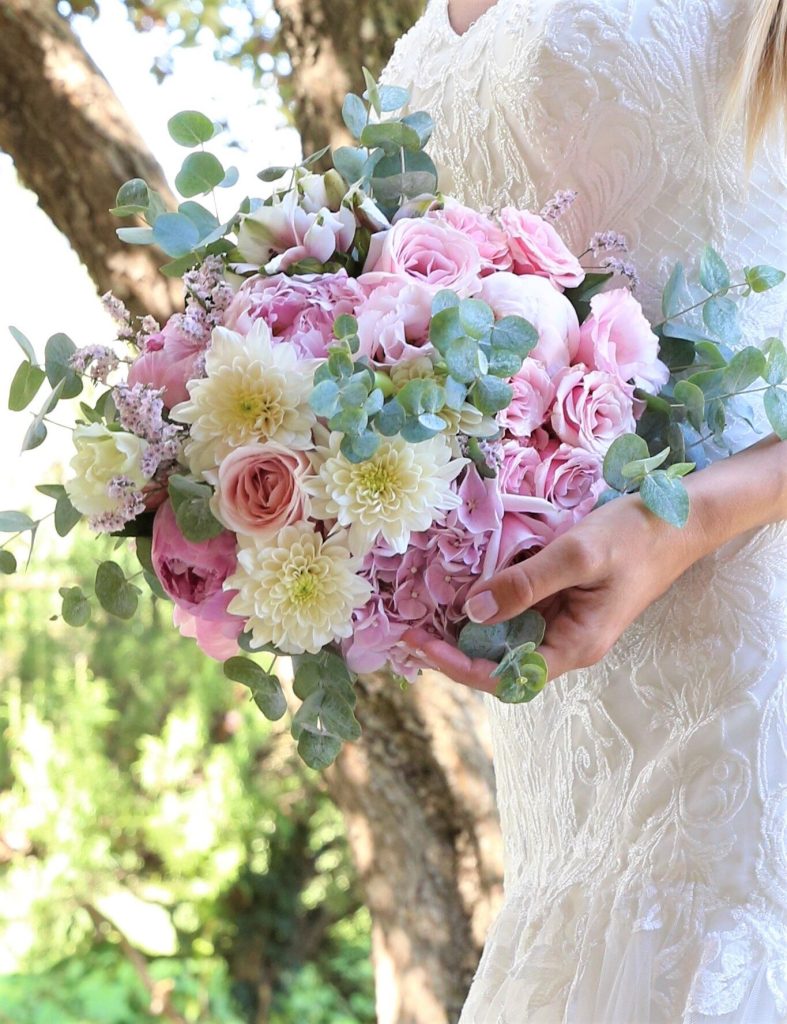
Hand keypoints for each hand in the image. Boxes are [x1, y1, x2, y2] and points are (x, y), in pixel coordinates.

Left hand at [403, 434, 785, 692]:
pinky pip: (516, 612)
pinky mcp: (561, 601)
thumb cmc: (635, 536)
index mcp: (574, 646)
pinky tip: (457, 591)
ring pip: (503, 637)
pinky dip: (485, 605)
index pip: (504, 676)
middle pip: (497, 662)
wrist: (678, 518)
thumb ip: (525, 584)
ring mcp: (563, 622)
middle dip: (450, 650)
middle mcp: (565, 643)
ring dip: (463, 629)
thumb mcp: (577, 554)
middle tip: (404, 629)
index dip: (457, 665)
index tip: (418, 642)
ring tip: (418, 613)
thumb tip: (474, 612)